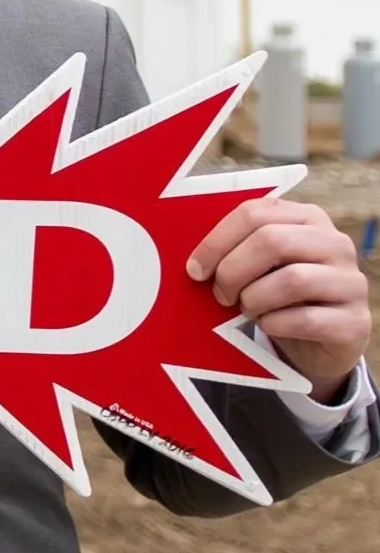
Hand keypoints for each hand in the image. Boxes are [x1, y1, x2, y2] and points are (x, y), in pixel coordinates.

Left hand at [188, 200, 372, 401]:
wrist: (319, 339)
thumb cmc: (277, 290)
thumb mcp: (259, 262)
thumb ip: (236, 247)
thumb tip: (194, 257)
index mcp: (307, 217)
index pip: (254, 213)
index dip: (217, 241)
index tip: (194, 268)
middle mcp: (336, 243)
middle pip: (272, 241)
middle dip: (233, 270)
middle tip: (220, 293)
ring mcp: (351, 282)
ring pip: (292, 280)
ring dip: (255, 299)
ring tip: (247, 309)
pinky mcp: (357, 321)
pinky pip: (307, 319)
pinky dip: (275, 324)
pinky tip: (268, 324)